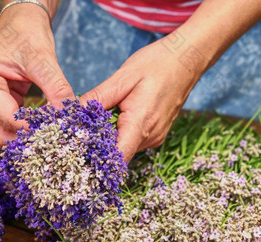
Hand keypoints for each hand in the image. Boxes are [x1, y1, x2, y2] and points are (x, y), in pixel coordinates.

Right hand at [0, 4, 73, 147]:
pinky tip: (42, 121)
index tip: (57, 131)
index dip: (33, 128)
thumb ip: (57, 89)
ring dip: (25, 133)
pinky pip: (9, 122)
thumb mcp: (44, 60)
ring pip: (2, 131)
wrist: (22, 21)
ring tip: (49, 129)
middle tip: (51, 137)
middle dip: (24, 138)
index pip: (7, 119)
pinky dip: (25, 125)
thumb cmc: (28, 34)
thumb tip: (69, 117)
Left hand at [80, 35, 207, 161]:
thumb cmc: (157, 64)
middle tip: (80, 129)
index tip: (78, 154)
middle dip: (96, 144)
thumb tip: (73, 113)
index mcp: (141, 123)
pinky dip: (120, 131)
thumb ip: (98, 97)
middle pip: (117, 152)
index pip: (118, 158)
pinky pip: (133, 139)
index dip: (96, 161)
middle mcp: (150, 136)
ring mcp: (155, 136)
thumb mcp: (123, 76)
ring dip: (109, 136)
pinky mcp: (156, 132)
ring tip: (96, 119)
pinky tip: (115, 115)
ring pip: (124, 145)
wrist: (187, 59)